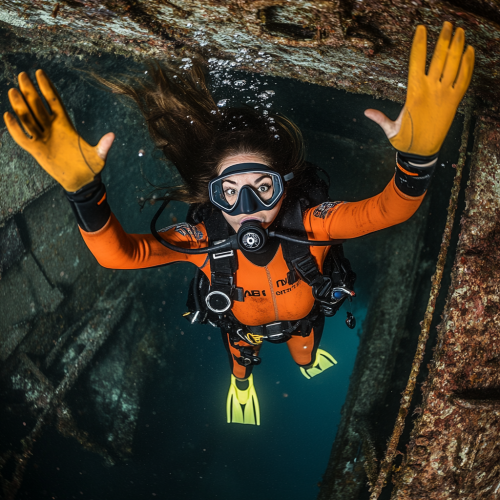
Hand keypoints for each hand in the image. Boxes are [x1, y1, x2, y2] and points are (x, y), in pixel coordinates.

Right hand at [3, 69, 114, 191]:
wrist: (81, 180)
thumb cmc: (91, 166)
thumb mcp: (99, 155)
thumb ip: (103, 146)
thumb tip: (112, 136)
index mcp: (66, 125)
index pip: (54, 101)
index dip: (47, 87)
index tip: (39, 72)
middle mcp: (52, 128)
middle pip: (39, 105)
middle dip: (30, 90)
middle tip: (22, 74)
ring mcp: (43, 138)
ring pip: (28, 118)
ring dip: (21, 105)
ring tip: (13, 90)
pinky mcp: (37, 150)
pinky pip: (22, 137)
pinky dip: (15, 128)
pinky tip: (8, 116)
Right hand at [364, 22, 474, 155]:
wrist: (423, 153)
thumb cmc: (405, 140)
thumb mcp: (390, 129)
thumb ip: (380, 118)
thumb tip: (365, 112)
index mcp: (414, 94)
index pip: (416, 61)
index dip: (419, 43)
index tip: (421, 29)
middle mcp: (431, 91)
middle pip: (439, 58)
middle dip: (444, 38)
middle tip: (447, 24)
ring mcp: (445, 95)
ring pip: (454, 64)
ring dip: (458, 45)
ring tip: (459, 31)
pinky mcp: (455, 101)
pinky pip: (464, 78)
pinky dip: (468, 63)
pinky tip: (469, 50)